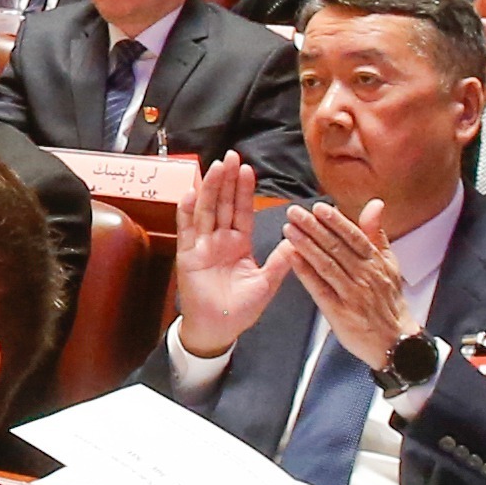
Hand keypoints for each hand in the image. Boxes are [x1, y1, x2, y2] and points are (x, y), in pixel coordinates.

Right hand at [167, 153, 291, 356]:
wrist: (219, 329)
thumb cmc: (241, 309)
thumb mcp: (267, 282)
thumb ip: (281, 260)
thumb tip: (299, 239)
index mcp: (239, 244)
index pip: (242, 210)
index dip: (244, 190)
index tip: (247, 168)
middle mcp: (219, 240)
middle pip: (223, 204)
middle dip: (227, 180)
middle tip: (231, 156)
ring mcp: (202, 246)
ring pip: (206, 211)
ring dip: (210, 189)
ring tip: (215, 167)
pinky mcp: (188, 256)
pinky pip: (187, 231)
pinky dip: (186, 213)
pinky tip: (189, 194)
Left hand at [281, 199, 412, 369]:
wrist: (395, 341)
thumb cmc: (389, 301)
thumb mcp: (390, 265)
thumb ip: (377, 234)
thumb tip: (374, 204)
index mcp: (376, 263)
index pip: (354, 237)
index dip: (336, 221)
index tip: (319, 207)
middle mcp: (364, 276)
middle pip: (337, 248)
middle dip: (314, 228)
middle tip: (294, 213)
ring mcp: (352, 294)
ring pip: (327, 265)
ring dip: (306, 245)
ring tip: (289, 229)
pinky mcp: (339, 312)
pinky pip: (320, 289)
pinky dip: (306, 273)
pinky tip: (292, 258)